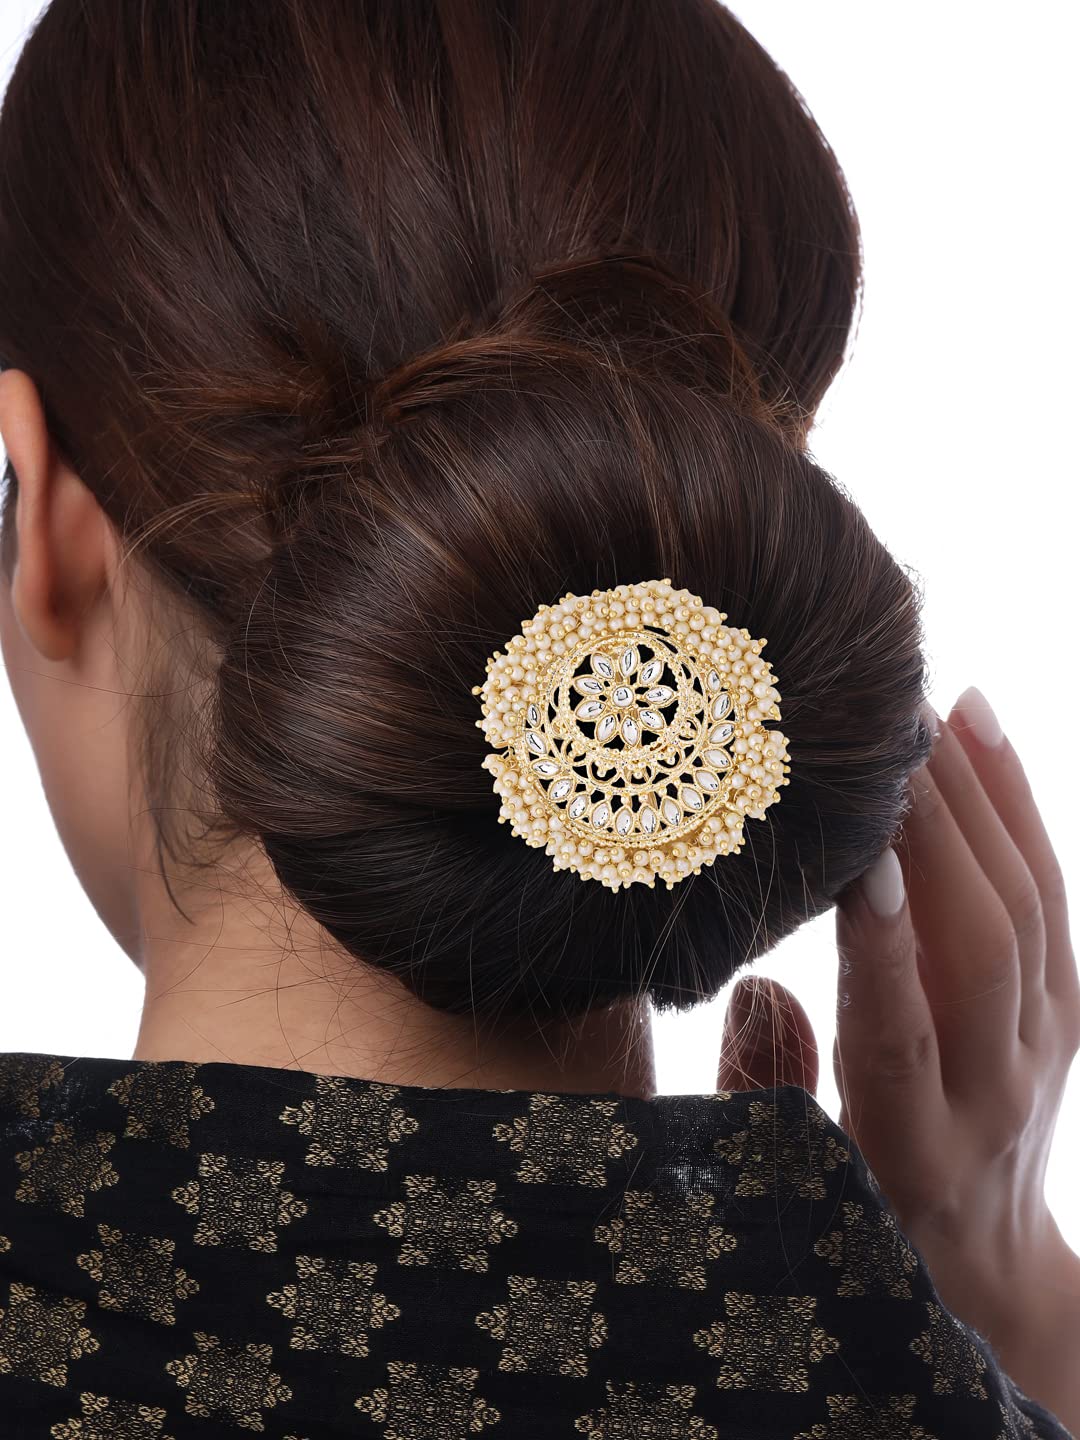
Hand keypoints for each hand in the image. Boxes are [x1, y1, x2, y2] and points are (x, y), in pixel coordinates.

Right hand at [717, 687, 1079, 1364]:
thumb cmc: (861, 1213)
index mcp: (911, 1147)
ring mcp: (1046, 1046)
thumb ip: (766, 1080)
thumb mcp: (793, 1176)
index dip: (882, 944)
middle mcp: (996, 1094)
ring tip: (920, 707)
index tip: (854, 853)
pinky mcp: (1068, 1009)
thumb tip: (760, 977)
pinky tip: (979, 726)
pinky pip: (1052, 894)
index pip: (900, 1032)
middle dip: (932, 829)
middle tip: (877, 731)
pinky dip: (1017, 804)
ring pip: (1028, 904)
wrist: (985, 1266)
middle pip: (981, 947)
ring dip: (976, 795)